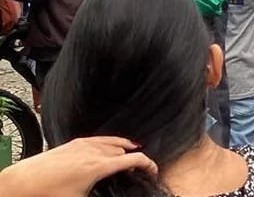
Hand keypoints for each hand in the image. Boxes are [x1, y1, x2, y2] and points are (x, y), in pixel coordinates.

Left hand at [0, 137, 156, 196]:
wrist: (22, 183)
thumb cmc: (49, 194)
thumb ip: (98, 195)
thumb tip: (109, 193)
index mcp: (99, 166)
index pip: (134, 160)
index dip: (149, 165)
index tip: (154, 172)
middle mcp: (94, 151)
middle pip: (125, 149)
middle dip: (136, 158)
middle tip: (140, 169)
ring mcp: (83, 144)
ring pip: (113, 141)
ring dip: (124, 147)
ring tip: (131, 152)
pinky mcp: (73, 143)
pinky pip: (100, 138)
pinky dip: (110, 141)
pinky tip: (109, 146)